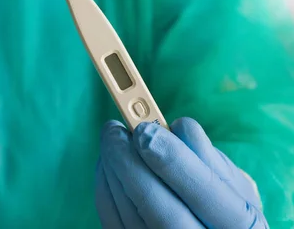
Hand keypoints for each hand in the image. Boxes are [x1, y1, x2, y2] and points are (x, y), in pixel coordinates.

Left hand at [95, 118, 267, 228]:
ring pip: (131, 216)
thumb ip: (207, 155)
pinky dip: (105, 187)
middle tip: (114, 130)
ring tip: (111, 140)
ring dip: (113, 171)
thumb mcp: (231, 180)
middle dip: (131, 165)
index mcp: (240, 225)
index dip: (173, 160)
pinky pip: (112, 220)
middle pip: (163, 212)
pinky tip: (108, 163)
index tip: (145, 129)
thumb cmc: (221, 200)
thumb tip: (173, 127)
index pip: (206, 194)